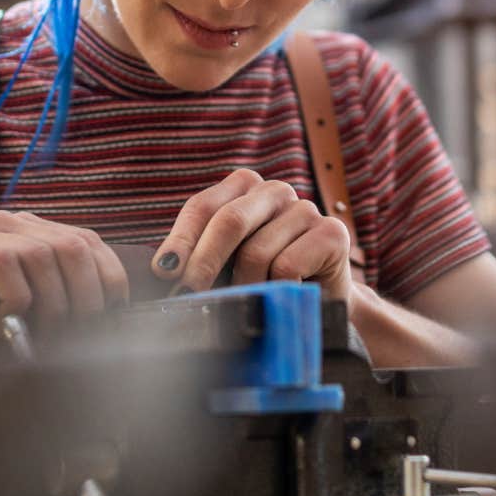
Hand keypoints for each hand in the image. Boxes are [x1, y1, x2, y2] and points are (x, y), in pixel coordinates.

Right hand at [0, 211, 127, 328]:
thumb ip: (28, 297)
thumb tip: (77, 330)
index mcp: (23, 230)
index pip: (88, 242)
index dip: (110, 277)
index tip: (115, 315)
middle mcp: (7, 224)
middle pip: (76, 248)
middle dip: (90, 296)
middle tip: (81, 333)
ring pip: (47, 256)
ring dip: (56, 302)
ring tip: (46, 333)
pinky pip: (5, 266)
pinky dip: (17, 297)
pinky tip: (8, 317)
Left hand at [155, 169, 352, 302]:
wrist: (320, 304)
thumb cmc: (264, 282)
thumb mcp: (226, 265)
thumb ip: (199, 258)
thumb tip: (163, 273)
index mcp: (243, 189)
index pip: (203, 206)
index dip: (181, 239)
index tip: (164, 272)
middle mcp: (274, 191)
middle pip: (229, 220)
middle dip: (204, 262)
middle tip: (189, 296)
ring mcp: (305, 208)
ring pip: (257, 251)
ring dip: (244, 287)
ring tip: (243, 307)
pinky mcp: (332, 232)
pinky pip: (287, 266)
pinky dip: (275, 290)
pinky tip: (280, 298)